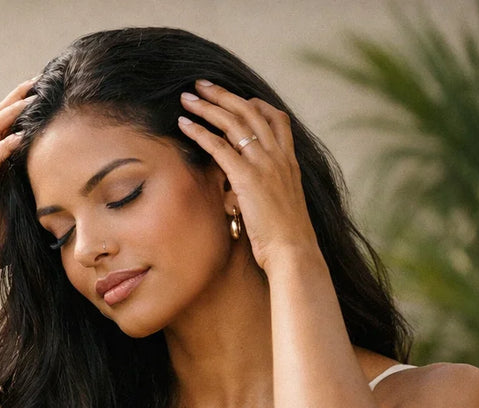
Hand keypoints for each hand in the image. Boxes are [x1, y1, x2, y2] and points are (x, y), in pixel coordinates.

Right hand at [0, 77, 34, 290]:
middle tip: (39, 80)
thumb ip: (39, 192)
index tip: (47, 91)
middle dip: (17, 98)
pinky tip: (19, 137)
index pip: (10, 127)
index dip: (25, 107)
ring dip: (10, 113)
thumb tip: (72, 185)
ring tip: (28, 99)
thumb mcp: (26, 210)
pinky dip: (3, 147)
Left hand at [176, 80, 320, 273]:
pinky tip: (184, 124)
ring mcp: (264, 164)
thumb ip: (264, 189)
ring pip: (233, 123)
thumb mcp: (279, 205)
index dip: (256, 104)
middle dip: (223, 95)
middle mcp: (279, 156)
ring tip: (187, 98)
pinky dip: (200, 132)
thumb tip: (243, 191)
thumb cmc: (284, 237)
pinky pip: (219, 146)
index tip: (238, 97)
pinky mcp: (247, 177)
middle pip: (250, 112)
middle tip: (201, 84)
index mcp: (289, 161)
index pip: (277, 119)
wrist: (294, 251)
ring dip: (207, 107)